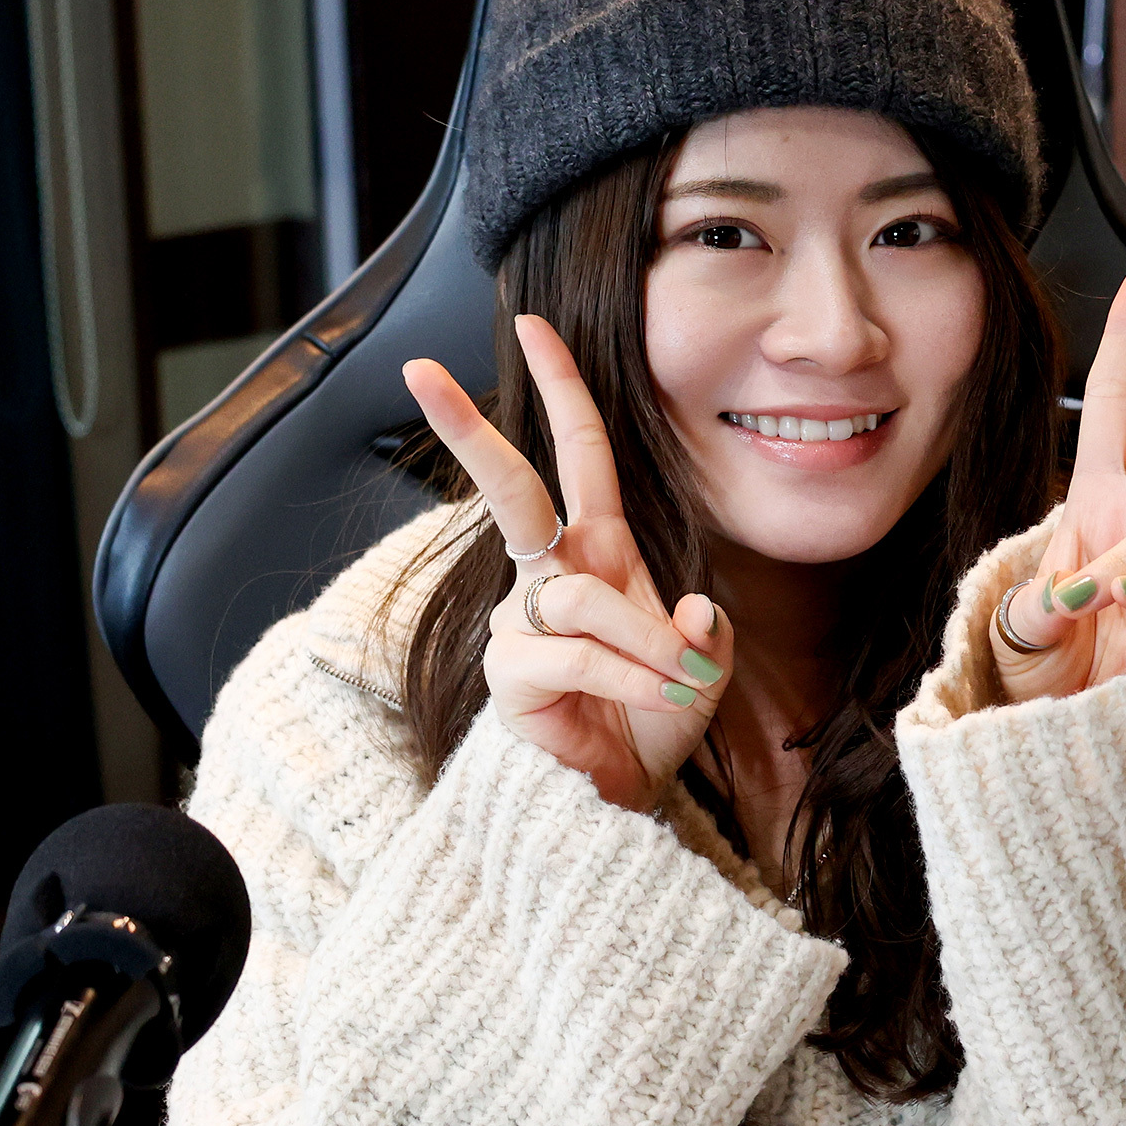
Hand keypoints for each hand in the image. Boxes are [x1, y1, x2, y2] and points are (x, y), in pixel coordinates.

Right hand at [401, 319, 731, 811]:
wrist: (616, 800)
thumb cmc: (649, 723)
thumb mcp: (701, 671)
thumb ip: (707, 634)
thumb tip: (695, 611)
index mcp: (596, 554)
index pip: (576, 456)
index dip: (559, 390)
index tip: (532, 326)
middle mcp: (549, 578)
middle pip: (510, 490)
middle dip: (466, 428)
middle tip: (418, 369)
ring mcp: (522, 623)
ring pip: (583, 597)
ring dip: (644, 639)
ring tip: (679, 682)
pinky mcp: (510, 672)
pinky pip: (581, 653)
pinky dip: (630, 674)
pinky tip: (656, 698)